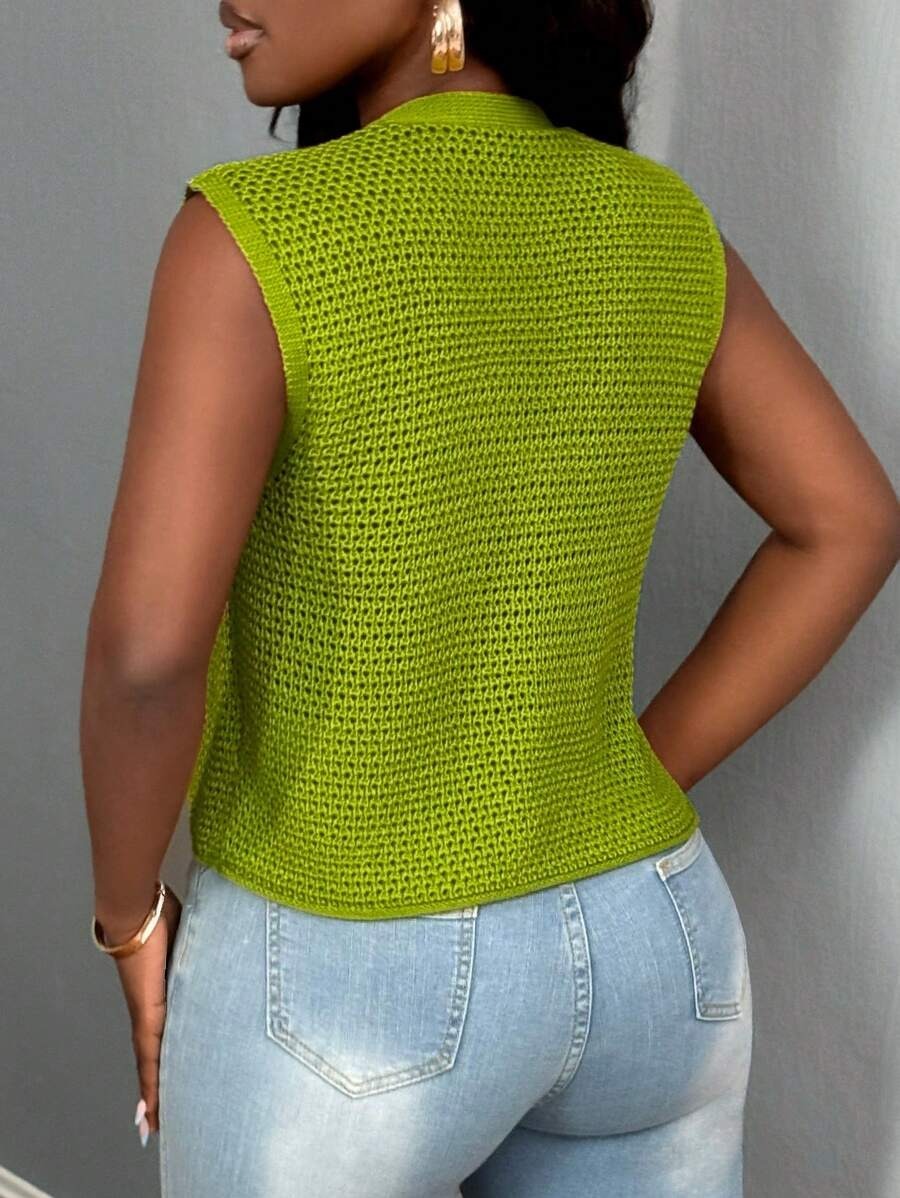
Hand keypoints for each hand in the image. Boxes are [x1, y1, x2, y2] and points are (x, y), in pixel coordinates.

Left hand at [111, 887, 182, 1140]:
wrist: (137, 910)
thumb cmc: (162, 915)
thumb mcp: (193, 940)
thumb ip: (206, 952)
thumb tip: (231, 946)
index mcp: (164, 993)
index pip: (164, 1034)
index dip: (164, 1060)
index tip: (166, 1085)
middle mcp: (153, 1009)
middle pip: (155, 1057)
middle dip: (158, 1086)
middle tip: (156, 1120)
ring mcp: (148, 1014)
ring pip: (151, 1064)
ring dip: (153, 1094)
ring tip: (153, 1124)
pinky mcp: (148, 1014)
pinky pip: (151, 1057)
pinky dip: (150, 1083)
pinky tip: (148, 1106)